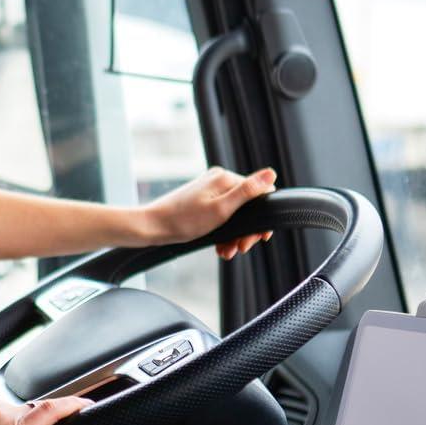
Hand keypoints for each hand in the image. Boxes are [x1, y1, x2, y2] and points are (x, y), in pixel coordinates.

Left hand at [143, 165, 276, 259]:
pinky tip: (220, 247)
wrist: (153, 227)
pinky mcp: (203, 201)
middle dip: (247, 231)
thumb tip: (272, 173)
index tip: (258, 238)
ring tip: (227, 252)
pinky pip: (222, 217)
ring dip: (235, 236)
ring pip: (235, 214)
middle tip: (240, 249)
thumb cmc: (184, 220)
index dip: (262, 217)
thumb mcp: (221, 209)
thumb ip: (247, 192)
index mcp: (225, 178)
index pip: (260, 193)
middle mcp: (219, 180)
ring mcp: (210, 190)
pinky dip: (224, 233)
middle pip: (248, 206)